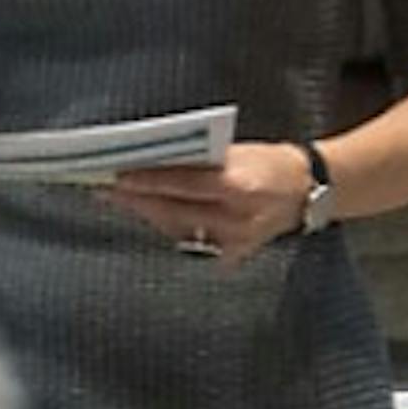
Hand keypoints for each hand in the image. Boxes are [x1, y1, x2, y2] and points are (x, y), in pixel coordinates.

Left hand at [100, 143, 312, 265]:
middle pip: (172, 211)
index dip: (148, 180)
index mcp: (240, 186)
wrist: (305, 193)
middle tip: (102, 188)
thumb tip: (151, 160)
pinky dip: (165, 226)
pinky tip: (147, 214)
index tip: (116, 175)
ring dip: (145, 213)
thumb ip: (199, 161)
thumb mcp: (238, 152)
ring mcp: (233, 243)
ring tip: (117, 199)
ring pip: (175, 229)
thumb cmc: (267, 164)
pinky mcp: (231, 257)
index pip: (183, 183)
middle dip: (135, 200)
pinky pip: (188, 242)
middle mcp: (236, 219)